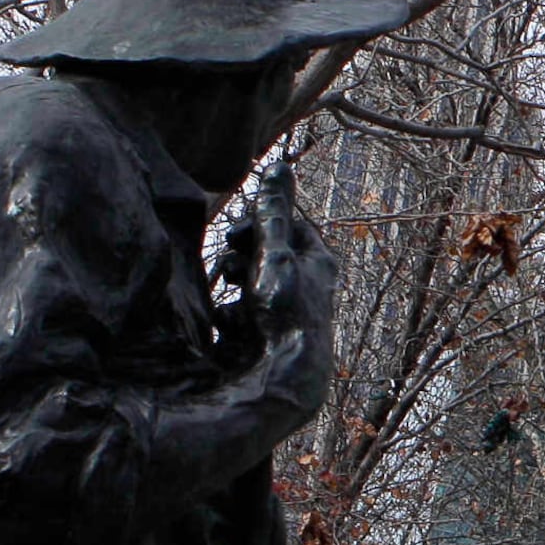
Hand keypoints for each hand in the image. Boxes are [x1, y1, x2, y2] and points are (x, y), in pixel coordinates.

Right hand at [216, 161, 335, 354]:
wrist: (283, 378)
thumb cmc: (287, 312)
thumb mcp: (276, 254)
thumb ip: (272, 213)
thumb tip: (279, 166)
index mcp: (318, 261)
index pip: (287, 224)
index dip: (260, 223)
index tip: (239, 233)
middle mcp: (306, 285)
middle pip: (267, 251)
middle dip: (243, 252)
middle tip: (232, 262)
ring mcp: (285, 310)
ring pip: (251, 280)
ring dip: (235, 279)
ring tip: (229, 286)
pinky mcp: (266, 334)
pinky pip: (241, 313)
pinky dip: (230, 313)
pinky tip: (227, 322)